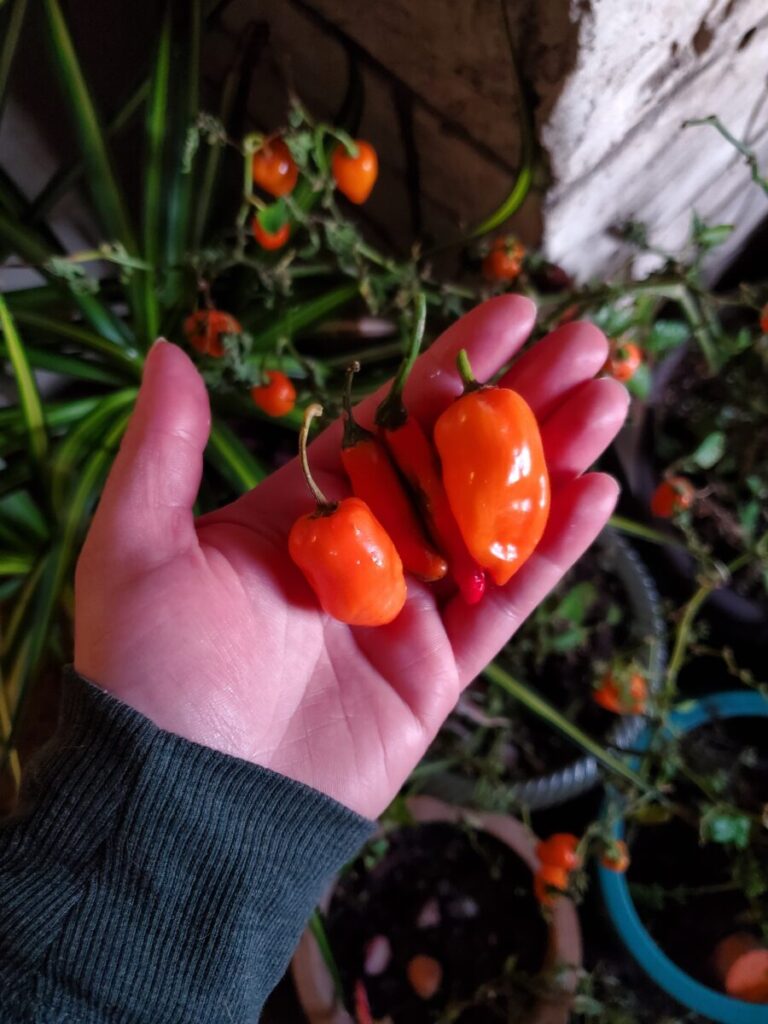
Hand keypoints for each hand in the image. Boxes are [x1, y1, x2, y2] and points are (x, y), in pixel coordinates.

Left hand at [75, 296, 627, 817]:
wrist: (188, 808)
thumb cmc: (152, 675)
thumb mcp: (139, 548)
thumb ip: (166, 448)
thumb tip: (170, 350)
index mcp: (299, 513)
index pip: (388, 423)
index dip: (452, 369)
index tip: (512, 315)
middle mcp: (359, 554)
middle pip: (455, 463)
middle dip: (522, 403)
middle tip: (588, 343)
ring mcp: (405, 613)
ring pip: (492, 523)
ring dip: (552, 462)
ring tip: (612, 397)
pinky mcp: (438, 671)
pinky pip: (506, 603)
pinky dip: (552, 551)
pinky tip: (599, 494)